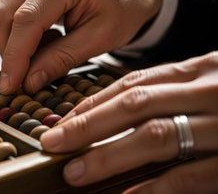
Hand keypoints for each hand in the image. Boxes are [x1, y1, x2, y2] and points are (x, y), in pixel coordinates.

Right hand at [0, 0, 161, 94]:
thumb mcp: (101, 39)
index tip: (11, 85)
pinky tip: (41, 39)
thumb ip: (62, 59)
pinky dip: (16, 34)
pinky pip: (6, 10)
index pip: (26, 20)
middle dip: (8, 52)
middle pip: (2, 14)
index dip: (14, 57)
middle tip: (25, 78)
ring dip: (11, 43)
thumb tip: (28, 81)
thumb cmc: (125, 8)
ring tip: (43, 52)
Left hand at [40, 51, 217, 192]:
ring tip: (75, 172)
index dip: (91, 105)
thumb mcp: (206, 84)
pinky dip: (155, 185)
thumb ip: (169, 94)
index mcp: (194, 72)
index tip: (60, 123)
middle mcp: (204, 92)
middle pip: (134, 104)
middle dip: (87, 125)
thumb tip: (115, 111)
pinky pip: (190, 174)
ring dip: (108, 155)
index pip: (131, 84)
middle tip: (52, 143)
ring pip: (156, 136)